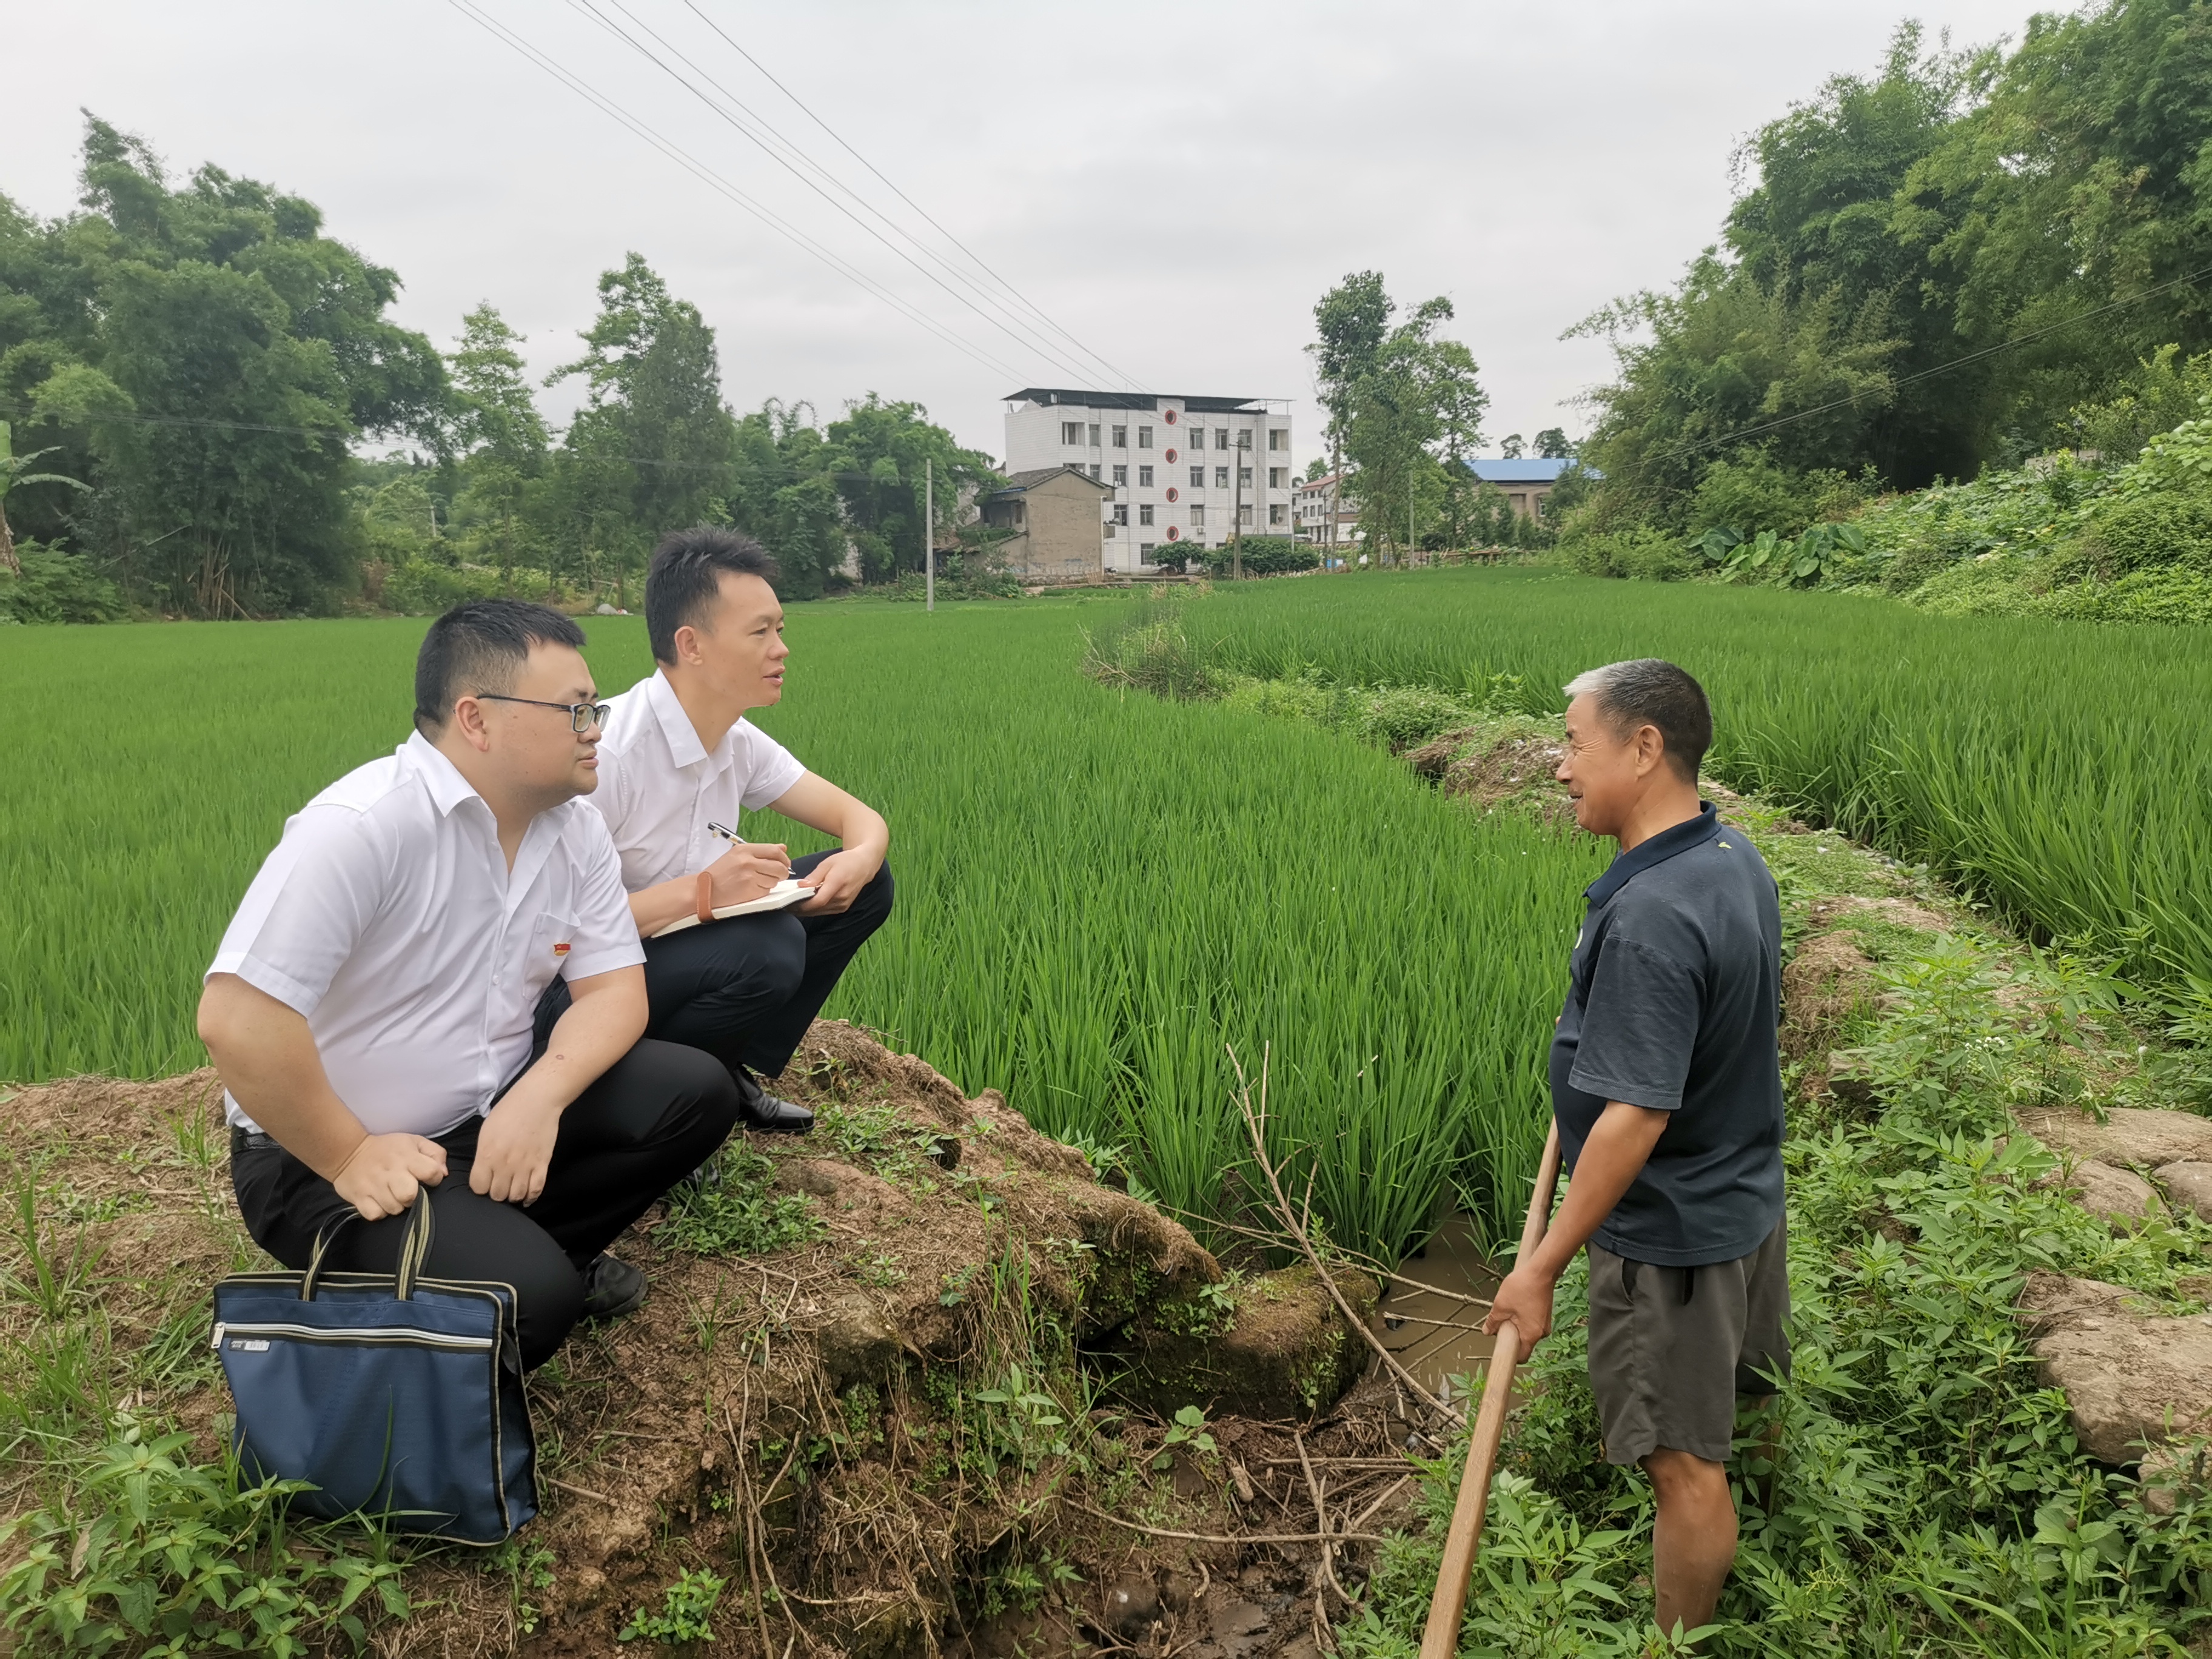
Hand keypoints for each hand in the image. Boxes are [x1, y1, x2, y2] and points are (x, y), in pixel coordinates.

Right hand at [331, 1133, 446, 1220]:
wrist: (348, 1152)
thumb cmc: (388, 1149)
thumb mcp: (414, 1141)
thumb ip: (435, 1153)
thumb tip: (444, 1173)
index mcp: (407, 1156)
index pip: (432, 1172)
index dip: (434, 1178)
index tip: (426, 1178)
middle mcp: (391, 1171)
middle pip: (410, 1195)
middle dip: (412, 1197)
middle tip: (406, 1192)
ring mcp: (374, 1185)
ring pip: (394, 1208)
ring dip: (396, 1206)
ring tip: (392, 1196)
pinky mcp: (359, 1198)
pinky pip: (376, 1214)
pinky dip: (379, 1212)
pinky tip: (379, 1202)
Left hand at [471, 1095, 560, 1204]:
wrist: (537, 1099)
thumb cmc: (509, 1111)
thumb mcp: (486, 1131)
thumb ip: (483, 1155)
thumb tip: (484, 1172)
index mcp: (487, 1154)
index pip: (478, 1188)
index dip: (481, 1187)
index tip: (485, 1181)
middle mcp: (504, 1164)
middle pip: (497, 1195)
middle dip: (497, 1193)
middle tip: (500, 1184)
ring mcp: (525, 1165)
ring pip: (516, 1196)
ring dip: (513, 1195)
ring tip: (513, 1189)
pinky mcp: (542, 1164)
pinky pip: (536, 1190)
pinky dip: (530, 1197)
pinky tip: (527, 1196)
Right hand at [707, 841, 791, 906]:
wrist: (704, 889)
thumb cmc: (719, 873)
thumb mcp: (737, 855)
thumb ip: (761, 851)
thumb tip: (783, 848)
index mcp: (744, 849)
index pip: (774, 851)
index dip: (784, 858)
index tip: (785, 863)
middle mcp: (748, 861)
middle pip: (779, 867)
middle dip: (783, 873)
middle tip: (778, 875)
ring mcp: (749, 877)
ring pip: (774, 880)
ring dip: (771, 882)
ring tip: (758, 881)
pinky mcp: (749, 891)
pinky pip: (766, 891)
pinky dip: (763, 891)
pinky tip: (752, 889)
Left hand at [794, 848, 876, 915]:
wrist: (865, 865)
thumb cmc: (846, 861)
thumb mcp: (828, 863)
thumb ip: (814, 876)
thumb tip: (801, 886)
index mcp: (838, 884)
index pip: (818, 901)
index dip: (802, 904)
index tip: (789, 902)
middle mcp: (842, 897)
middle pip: (816, 909)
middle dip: (799, 908)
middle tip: (785, 904)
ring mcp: (843, 905)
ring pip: (819, 912)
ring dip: (805, 910)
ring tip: (792, 904)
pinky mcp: (843, 908)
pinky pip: (825, 911)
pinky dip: (814, 909)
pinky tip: (805, 904)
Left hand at [1482, 1262, 1557, 1354]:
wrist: (1542, 1271)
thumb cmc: (1523, 1287)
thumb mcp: (1501, 1305)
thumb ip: (1493, 1322)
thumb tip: (1487, 1332)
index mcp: (1531, 1335)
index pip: (1521, 1356)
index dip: (1509, 1355)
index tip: (1500, 1348)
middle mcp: (1541, 1332)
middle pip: (1523, 1342)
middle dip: (1511, 1335)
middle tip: (1501, 1321)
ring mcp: (1545, 1323)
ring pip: (1527, 1330)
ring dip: (1516, 1324)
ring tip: (1509, 1308)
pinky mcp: (1545, 1314)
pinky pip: (1532, 1322)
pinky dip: (1523, 1317)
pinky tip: (1517, 1303)